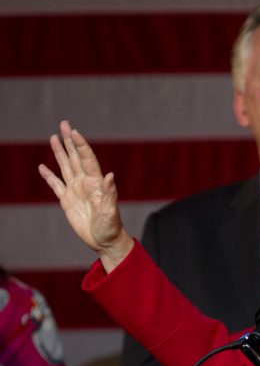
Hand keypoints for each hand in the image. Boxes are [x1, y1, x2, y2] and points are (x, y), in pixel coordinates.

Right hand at [38, 120, 132, 270]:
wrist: (105, 241)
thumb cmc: (111, 227)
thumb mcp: (111, 211)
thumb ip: (110, 193)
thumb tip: (110, 175)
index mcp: (96, 183)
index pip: (87, 159)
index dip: (80, 145)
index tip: (73, 131)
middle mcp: (85, 183)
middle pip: (75, 157)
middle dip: (69, 141)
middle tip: (64, 124)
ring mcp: (76, 191)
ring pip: (65, 167)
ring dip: (59, 152)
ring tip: (53, 137)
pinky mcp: (67, 201)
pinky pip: (56, 185)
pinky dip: (49, 176)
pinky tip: (42, 167)